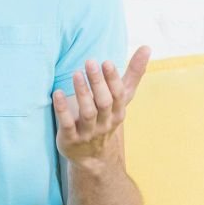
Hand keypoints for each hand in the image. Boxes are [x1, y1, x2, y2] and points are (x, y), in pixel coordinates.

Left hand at [53, 46, 151, 169]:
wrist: (94, 157)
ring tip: (76, 74)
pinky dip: (62, 109)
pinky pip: (67, 124)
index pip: (118, 94)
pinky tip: (56, 93)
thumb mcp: (121, 98)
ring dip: (82, 93)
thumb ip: (133, 73)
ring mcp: (88, 132)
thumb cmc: (107, 117)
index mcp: (117, 111)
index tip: (106, 62)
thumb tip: (147, 47)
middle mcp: (105, 122)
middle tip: (90, 62)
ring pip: (87, 113)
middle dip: (98, 82)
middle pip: (104, 102)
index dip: (113, 79)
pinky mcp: (70, 138)